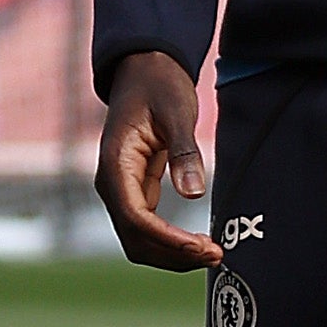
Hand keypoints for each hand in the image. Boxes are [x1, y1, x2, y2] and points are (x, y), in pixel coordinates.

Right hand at [98, 49, 220, 271]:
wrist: (143, 71)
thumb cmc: (159, 86)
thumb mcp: (177, 111)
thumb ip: (184, 151)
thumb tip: (194, 192)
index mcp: (115, 164)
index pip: (134, 217)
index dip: (166, 238)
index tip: (199, 246)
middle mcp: (111, 183)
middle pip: (134, 238)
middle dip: (172, 253)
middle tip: (215, 255)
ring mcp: (121, 190)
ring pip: (138, 239)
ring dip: (171, 253)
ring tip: (210, 253)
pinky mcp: (135, 191)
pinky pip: (147, 227)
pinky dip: (170, 240)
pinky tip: (196, 242)